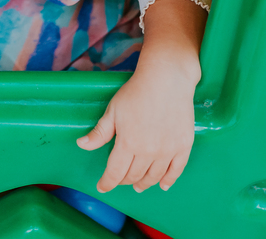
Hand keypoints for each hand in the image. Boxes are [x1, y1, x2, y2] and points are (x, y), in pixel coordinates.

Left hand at [77, 0, 205, 192]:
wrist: (167, 79)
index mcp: (128, 143)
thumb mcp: (113, 111)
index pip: (115, 172)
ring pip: (153, 176)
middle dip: (124, 180)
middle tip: (120, 180)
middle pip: (134, 175)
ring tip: (138, 186)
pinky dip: (168, 180)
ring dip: (144, 183)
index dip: (107, 182)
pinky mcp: (183, 146)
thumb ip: (100, 132)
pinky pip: (176, 171)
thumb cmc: (137, 91)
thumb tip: (82, 145)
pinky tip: (162, 185)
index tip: (102, 186)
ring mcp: (168, 150)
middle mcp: (148, 151)